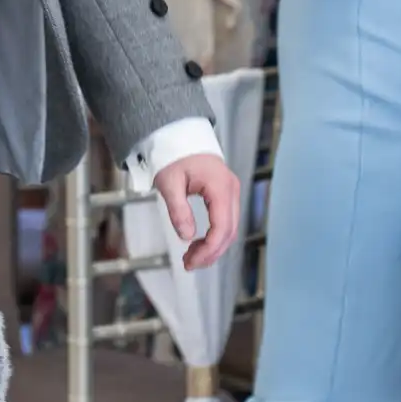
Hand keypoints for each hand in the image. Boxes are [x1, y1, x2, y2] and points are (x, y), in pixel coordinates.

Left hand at [152, 152, 241, 269]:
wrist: (178, 137)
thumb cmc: (172, 156)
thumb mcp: (169, 183)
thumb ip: (178, 209)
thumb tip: (186, 237)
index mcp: (220, 187)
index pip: (222, 226)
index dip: (209, 249)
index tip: (191, 261)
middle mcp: (231, 190)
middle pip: (229, 231)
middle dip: (211, 252)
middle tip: (189, 264)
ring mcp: (231, 192)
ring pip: (229, 228)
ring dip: (213, 246)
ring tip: (191, 258)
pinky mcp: (226, 194)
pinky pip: (225, 220)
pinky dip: (214, 236)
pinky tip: (198, 243)